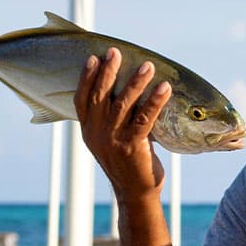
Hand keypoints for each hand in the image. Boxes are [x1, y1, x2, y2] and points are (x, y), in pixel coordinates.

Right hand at [74, 46, 171, 200]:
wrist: (135, 193)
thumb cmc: (128, 165)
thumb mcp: (112, 142)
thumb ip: (112, 121)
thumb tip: (125, 94)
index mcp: (89, 132)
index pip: (81, 100)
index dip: (85, 79)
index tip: (92, 58)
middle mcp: (97, 134)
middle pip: (100, 97)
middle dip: (108, 72)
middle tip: (115, 52)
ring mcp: (113, 140)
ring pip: (123, 104)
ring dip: (136, 82)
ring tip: (147, 66)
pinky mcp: (132, 146)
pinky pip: (145, 118)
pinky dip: (155, 101)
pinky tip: (164, 88)